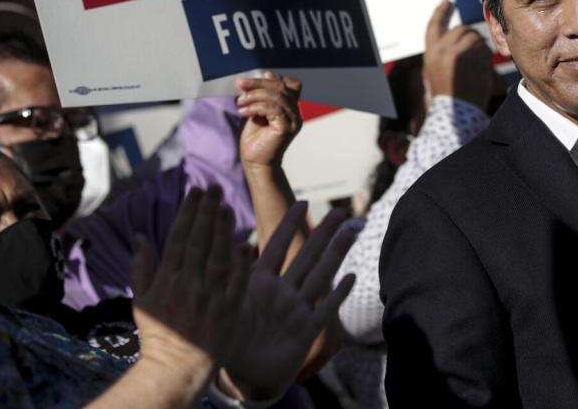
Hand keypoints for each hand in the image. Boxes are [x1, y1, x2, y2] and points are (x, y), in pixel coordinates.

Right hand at [131, 187, 248, 380]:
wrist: (177, 367)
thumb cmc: (158, 333)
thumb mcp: (142, 299)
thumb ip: (142, 265)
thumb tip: (140, 235)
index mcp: (167, 279)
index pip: (179, 237)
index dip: (188, 212)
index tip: (195, 192)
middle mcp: (188, 284)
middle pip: (199, 240)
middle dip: (206, 211)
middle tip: (214, 187)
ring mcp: (210, 297)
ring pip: (218, 256)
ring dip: (223, 230)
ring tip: (227, 207)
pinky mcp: (229, 310)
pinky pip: (236, 281)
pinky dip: (240, 262)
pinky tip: (245, 243)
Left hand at [220, 201, 356, 400]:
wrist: (242, 375)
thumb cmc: (229, 340)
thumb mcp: (227, 305)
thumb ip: (231, 277)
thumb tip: (230, 244)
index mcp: (260, 282)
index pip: (278, 245)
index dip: (289, 223)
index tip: (302, 201)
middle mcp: (282, 292)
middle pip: (307, 256)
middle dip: (323, 233)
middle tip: (340, 212)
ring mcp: (297, 310)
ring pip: (320, 276)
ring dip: (336, 255)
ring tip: (350, 234)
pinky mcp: (306, 332)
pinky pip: (325, 310)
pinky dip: (337, 294)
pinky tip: (351, 277)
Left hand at [236, 72, 301, 169]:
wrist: (255, 162)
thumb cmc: (256, 139)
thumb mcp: (257, 111)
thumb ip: (261, 97)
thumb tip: (256, 78)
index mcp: (291, 108)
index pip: (290, 85)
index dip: (274, 78)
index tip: (255, 78)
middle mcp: (296, 113)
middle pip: (280, 88)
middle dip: (258, 83)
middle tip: (240, 84)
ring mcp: (293, 120)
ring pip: (276, 96)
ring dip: (254, 95)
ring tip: (240, 101)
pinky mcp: (286, 127)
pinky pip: (272, 108)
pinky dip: (255, 107)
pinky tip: (244, 111)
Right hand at [423, 0, 495, 108]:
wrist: (456, 112)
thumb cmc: (446, 94)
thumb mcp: (433, 71)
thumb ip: (441, 52)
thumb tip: (454, 35)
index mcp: (431, 52)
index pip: (435, 25)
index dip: (441, 12)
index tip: (446, 2)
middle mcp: (444, 50)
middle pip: (461, 29)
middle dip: (469, 37)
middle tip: (471, 51)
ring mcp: (461, 54)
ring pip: (476, 38)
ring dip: (479, 48)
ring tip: (474, 65)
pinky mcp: (477, 60)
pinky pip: (486, 50)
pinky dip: (486, 57)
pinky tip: (481, 70)